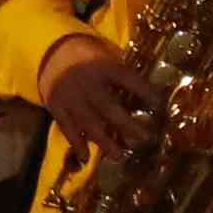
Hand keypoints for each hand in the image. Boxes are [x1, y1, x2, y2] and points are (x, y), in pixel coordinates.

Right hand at [36, 33, 157, 154]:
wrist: (53, 53)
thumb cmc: (90, 58)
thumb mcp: (108, 56)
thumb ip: (125, 73)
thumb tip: (158, 90)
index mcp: (104, 66)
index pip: (127, 78)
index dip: (144, 91)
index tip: (160, 105)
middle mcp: (87, 82)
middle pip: (109, 107)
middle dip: (128, 125)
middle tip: (145, 139)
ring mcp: (71, 96)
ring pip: (89, 122)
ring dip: (104, 141)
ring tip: (119, 156)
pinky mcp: (57, 106)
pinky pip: (67, 127)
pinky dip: (76, 143)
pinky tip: (86, 158)